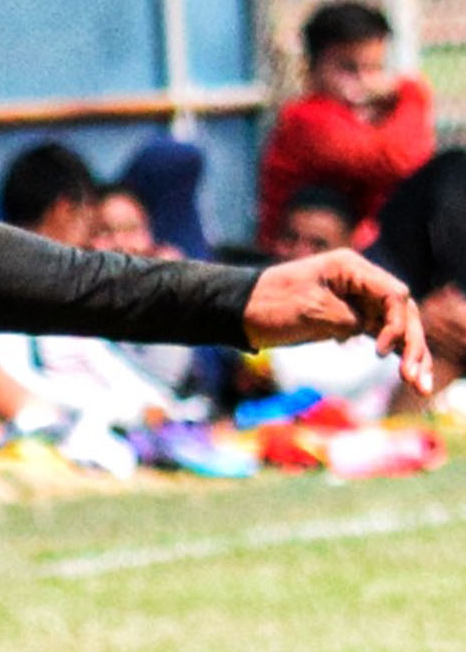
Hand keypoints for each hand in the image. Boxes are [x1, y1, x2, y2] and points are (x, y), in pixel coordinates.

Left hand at [244, 250, 441, 395]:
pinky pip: (376, 332)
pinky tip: (402, 373)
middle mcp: (358, 280)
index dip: (396, 323)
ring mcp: (353, 299)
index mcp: (351, 268)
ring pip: (392, 324)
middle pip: (400, 311)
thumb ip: (350, 318)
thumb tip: (375, 328)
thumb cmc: (268, 306)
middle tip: (417, 378)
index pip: (393, 294)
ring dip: (407, 351)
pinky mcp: (344, 316)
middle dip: (413, 343)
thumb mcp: (313, 312)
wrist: (233, 311)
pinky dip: (390, 351)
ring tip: (418, 383)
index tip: (381, 352)